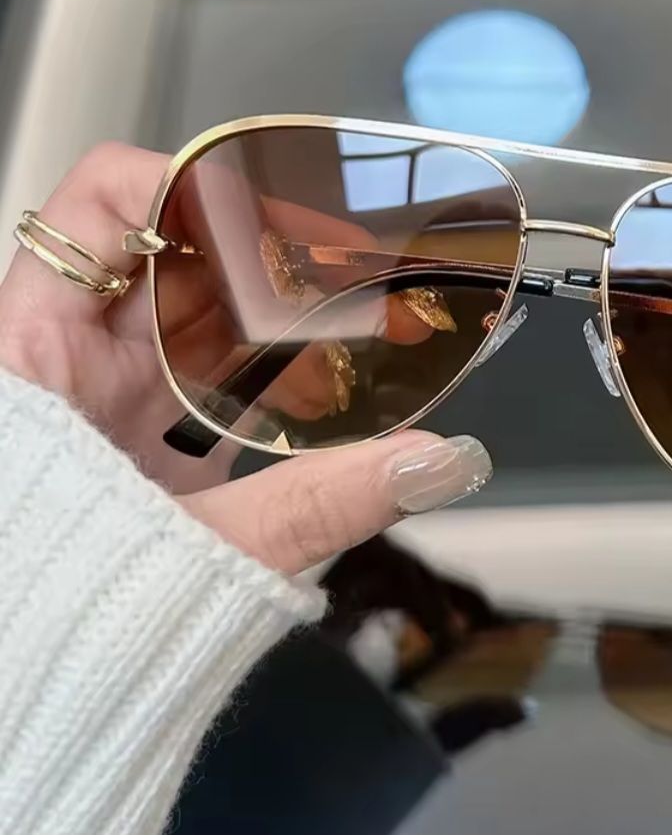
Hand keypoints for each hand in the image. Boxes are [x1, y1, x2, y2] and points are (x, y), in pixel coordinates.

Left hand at [0, 142, 490, 573]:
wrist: (47, 682)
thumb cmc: (64, 610)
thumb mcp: (196, 546)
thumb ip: (317, 503)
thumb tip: (432, 462)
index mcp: (42, 348)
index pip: (110, 201)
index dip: (198, 187)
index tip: (286, 221)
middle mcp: (78, 351)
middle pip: (186, 249)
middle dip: (281, 252)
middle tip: (363, 269)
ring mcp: (120, 387)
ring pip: (216, 306)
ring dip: (295, 308)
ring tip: (374, 320)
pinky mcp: (156, 425)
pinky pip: (227, 364)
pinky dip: (287, 364)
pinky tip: (341, 381)